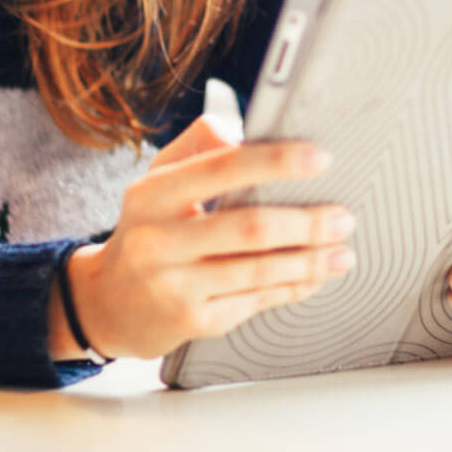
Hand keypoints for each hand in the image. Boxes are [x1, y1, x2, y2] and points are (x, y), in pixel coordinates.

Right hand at [59, 88, 355, 360]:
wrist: (108, 303)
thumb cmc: (148, 230)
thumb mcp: (157, 181)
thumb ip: (198, 147)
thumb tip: (242, 130)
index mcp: (152, 194)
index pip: (222, 167)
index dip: (276, 162)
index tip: (320, 159)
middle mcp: (159, 240)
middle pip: (250, 228)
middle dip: (307, 222)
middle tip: (342, 217)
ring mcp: (175, 285)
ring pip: (260, 270)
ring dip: (310, 260)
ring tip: (342, 250)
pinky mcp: (192, 321)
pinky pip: (256, 301)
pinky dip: (294, 287)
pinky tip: (315, 277)